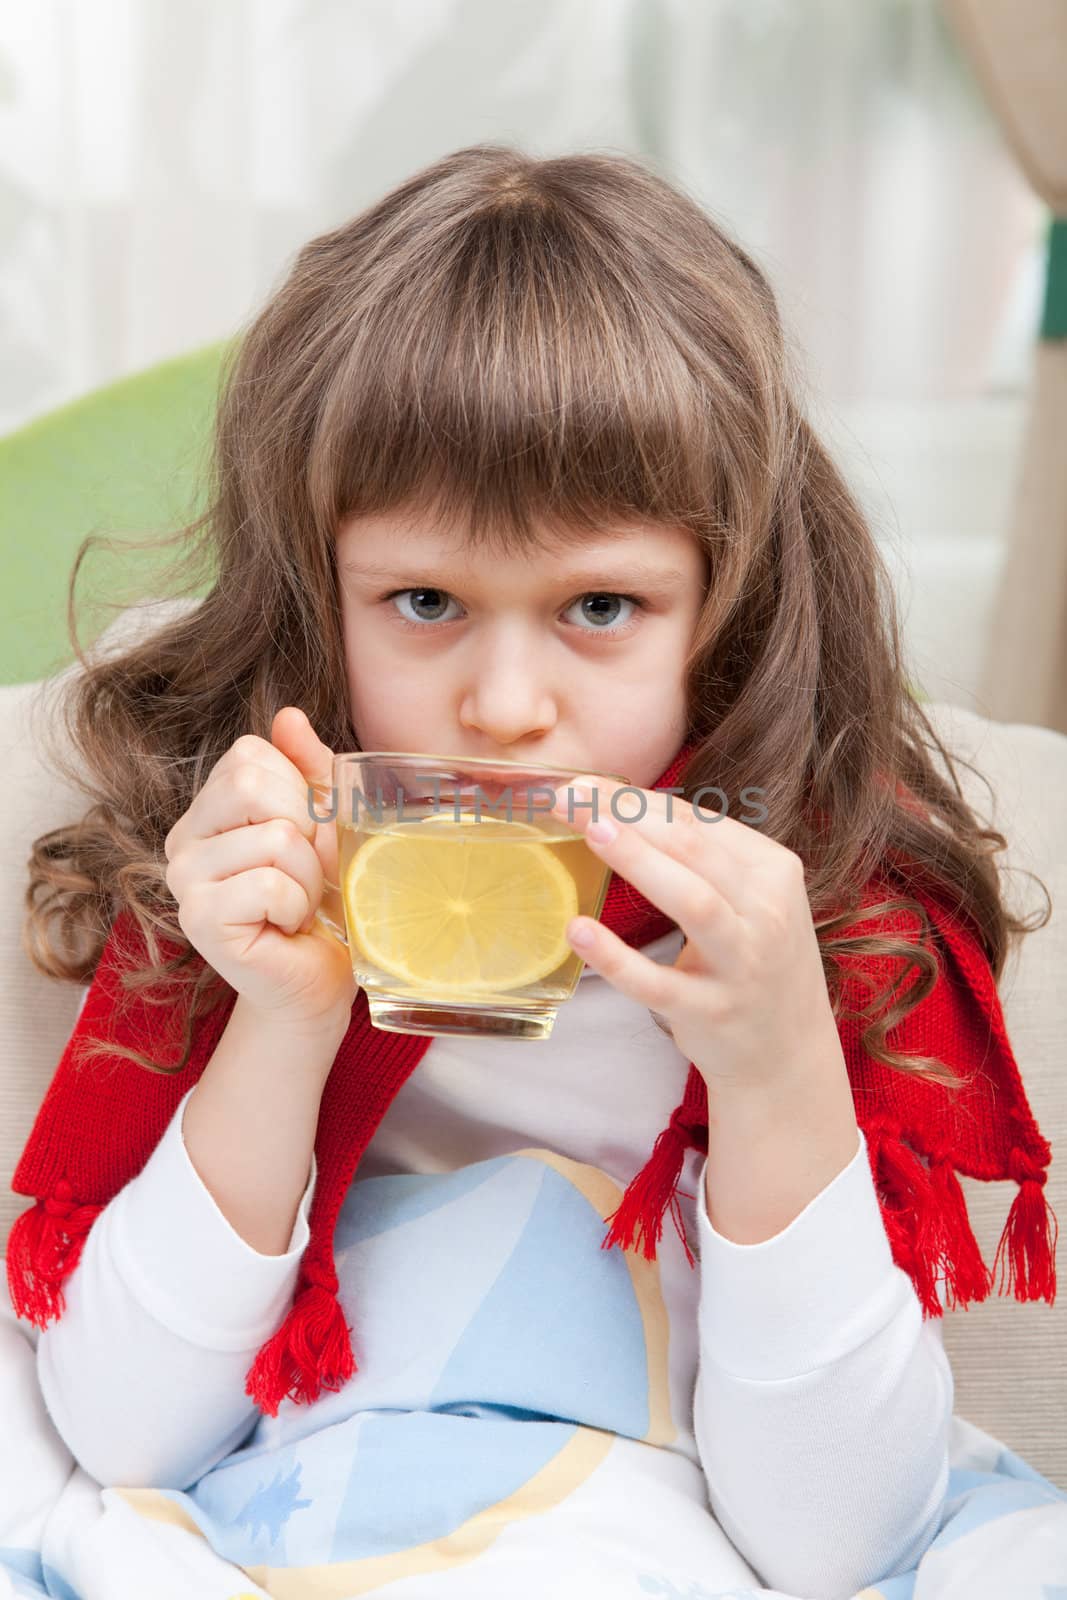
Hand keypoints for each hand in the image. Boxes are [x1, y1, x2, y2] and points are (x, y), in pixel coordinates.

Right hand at [163, 707, 356, 1034]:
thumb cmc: (321, 903)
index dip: (300, 794)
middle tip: (306, 875)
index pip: (251, 755)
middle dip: (306, 832)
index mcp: (207, 808)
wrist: (315, 981)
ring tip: (297, 905)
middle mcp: (182, 839)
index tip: (306, 842)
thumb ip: (310, 768)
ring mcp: (183, 879)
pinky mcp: (198, 919)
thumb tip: (289, 716)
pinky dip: (296, 906)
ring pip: (272, 838)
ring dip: (307, 877)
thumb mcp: (325, 823)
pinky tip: (284, 927)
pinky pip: (269, 884)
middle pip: (252, 786)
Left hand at [551, 777, 845, 1093]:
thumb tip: (619, 807)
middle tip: (570, 794)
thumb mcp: (750, 899)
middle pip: (695, 847)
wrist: (789, 1051)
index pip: (697, 821)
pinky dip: (616, 958)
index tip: (581, 784)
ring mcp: (741, 964)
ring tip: (591, 832)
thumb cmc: (753, 959)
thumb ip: (702, 858)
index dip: (636, 798)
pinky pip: (658, 983)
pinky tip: (578, 931)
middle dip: (630, 813)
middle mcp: (765, 912)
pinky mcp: (711, 1012)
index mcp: (771, 871)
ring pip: (693, 902)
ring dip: (641, 862)